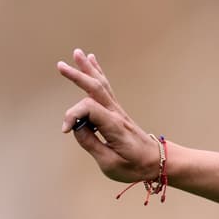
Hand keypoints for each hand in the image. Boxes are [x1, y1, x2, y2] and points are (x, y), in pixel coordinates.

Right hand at [57, 49, 160, 182]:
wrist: (159, 163)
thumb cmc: (135, 166)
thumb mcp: (110, 163)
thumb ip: (90, 144)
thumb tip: (75, 128)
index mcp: (114, 126)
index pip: (88, 109)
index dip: (72, 116)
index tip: (65, 131)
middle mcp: (116, 114)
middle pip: (96, 88)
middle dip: (77, 76)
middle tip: (60, 65)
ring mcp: (118, 111)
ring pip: (101, 85)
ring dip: (88, 69)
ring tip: (78, 53)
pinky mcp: (118, 113)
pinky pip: (106, 89)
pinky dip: (98, 75)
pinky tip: (93, 62)